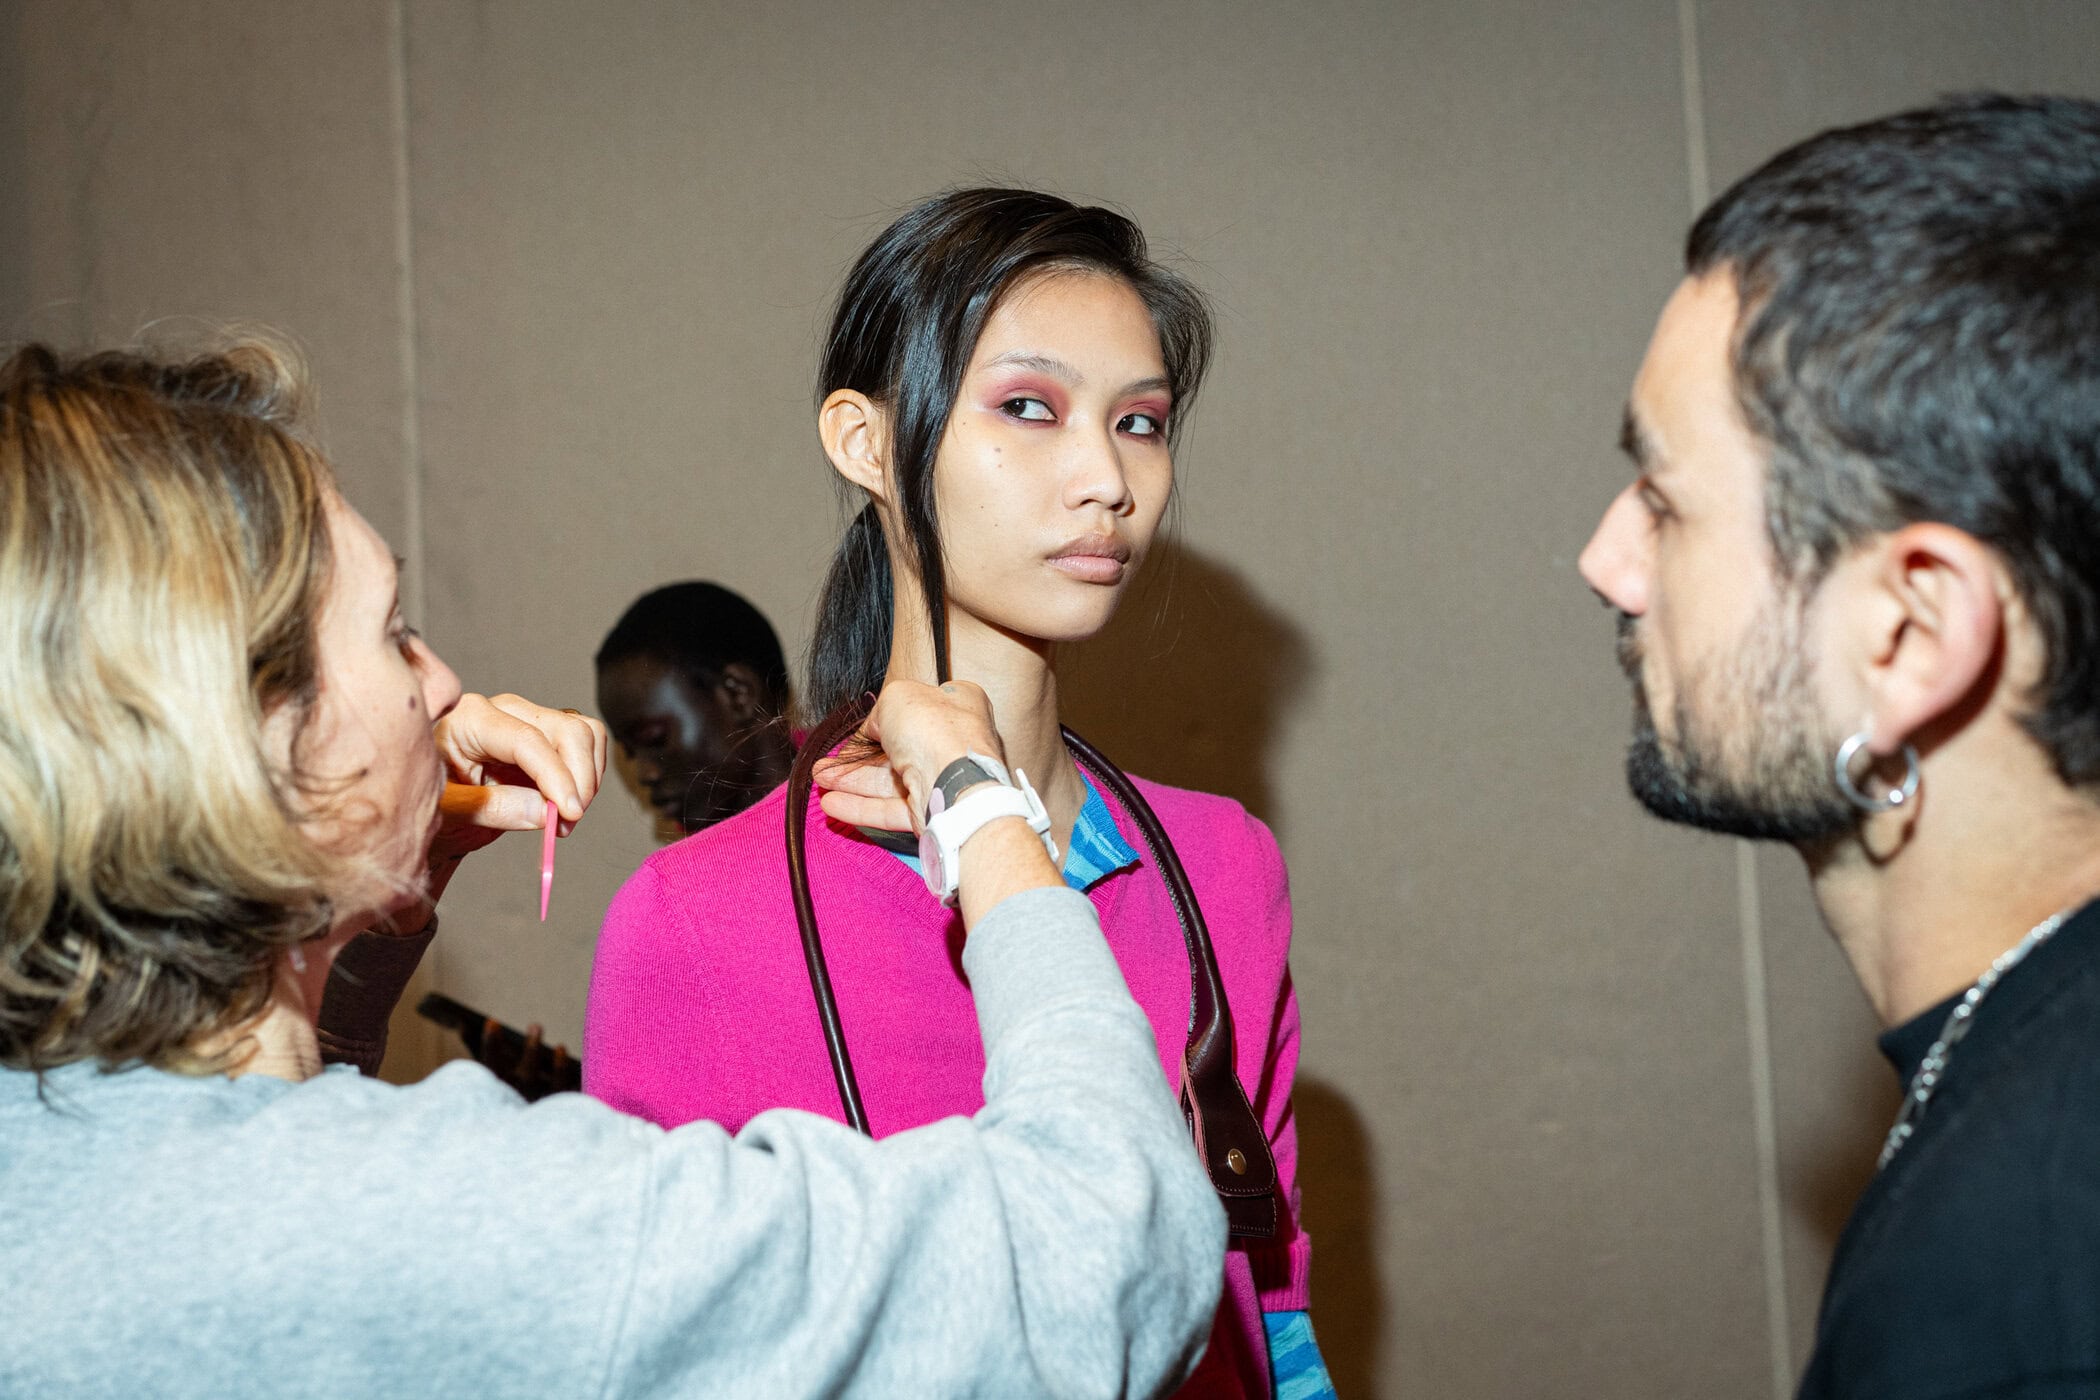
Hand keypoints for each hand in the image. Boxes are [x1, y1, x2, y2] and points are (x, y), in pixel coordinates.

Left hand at [429, 693, 608, 867]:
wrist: (428, 810)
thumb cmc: (428, 803)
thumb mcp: (449, 811)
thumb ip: (494, 809)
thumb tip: (547, 812)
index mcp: (469, 720)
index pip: (528, 740)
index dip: (556, 776)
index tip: (569, 812)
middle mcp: (503, 712)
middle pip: (566, 729)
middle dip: (578, 777)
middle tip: (568, 820)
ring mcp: (527, 721)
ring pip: (584, 733)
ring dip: (587, 777)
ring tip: (565, 816)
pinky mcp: (544, 737)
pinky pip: (585, 745)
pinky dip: (588, 775)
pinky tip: (566, 803)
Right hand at [815, 680, 1003, 833]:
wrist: (954, 781)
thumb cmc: (934, 729)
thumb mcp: (898, 697)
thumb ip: (880, 712)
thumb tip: (873, 730)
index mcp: (957, 705)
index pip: (918, 708)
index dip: (886, 718)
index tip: (862, 729)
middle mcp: (952, 742)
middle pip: (897, 749)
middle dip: (858, 757)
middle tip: (829, 762)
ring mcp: (941, 779)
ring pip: (890, 781)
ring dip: (852, 782)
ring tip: (820, 780)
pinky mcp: (930, 811)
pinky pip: (891, 808)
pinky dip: (861, 806)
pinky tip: (832, 803)